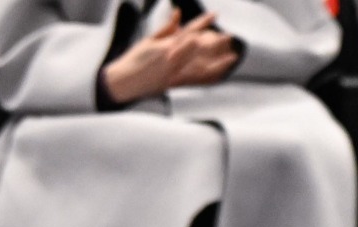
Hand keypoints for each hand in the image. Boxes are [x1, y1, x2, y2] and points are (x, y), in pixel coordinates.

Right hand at [102, 9, 238, 103]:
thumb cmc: (136, 59)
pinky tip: (221, 75)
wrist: (125, 81)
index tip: (215, 15)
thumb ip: (167, 28)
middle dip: (215, 41)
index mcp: (166, 45)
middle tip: (229, 36)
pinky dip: (210, 77)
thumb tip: (178, 12)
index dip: (203, 22)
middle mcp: (172, 58)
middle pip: (199, 47)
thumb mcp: (150, 39)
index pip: (189, 30)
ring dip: (218, 61)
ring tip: (232, 56)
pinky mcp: (176, 84)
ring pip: (202, 65)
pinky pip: (197, 81)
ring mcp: (175, 72)